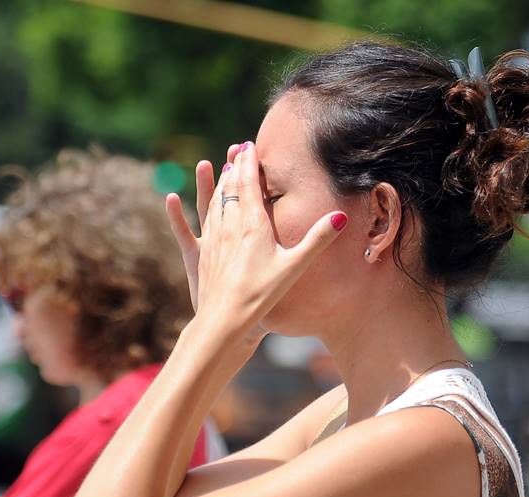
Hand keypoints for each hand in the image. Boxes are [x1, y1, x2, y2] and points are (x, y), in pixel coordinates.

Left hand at [164, 141, 347, 340]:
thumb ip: (317, 239)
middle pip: (230, 187)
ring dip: (220, 182)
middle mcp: (230, 225)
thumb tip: (341, 216)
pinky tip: (188, 199)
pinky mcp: (203, 253)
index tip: (250, 145)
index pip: (249, 184)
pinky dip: (200, 205)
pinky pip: (201, 220)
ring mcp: (214, 238)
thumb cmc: (262, 294)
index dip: (249, 163)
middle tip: (238, 150)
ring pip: (215, 201)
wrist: (225, 319)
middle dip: (235, 166)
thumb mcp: (295, 266)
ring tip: (223, 169)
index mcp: (252, 224)